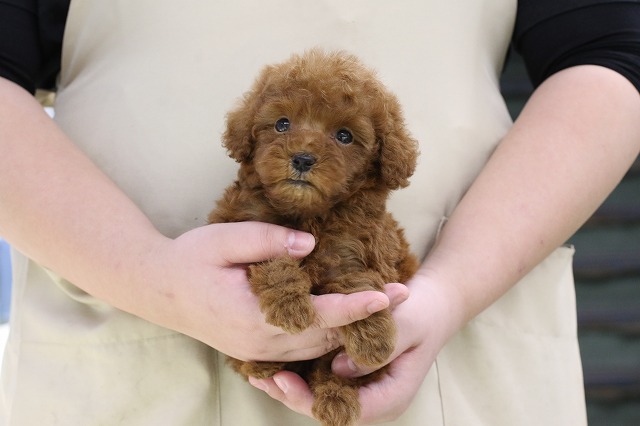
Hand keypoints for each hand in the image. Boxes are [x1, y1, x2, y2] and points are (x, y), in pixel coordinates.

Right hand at [137, 221, 409, 362]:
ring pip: (316, 349)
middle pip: (325, 339)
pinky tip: (344, 321)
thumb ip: (268, 241)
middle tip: (400, 295)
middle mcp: (262, 344)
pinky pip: (301, 350)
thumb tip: (312, 246)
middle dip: (364, 319)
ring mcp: (258, 351)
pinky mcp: (255, 349)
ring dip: (349, 330)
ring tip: (381, 307)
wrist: (157, 288)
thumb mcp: (224, 239)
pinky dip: (327, 337)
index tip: (388, 295)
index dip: (356, 306)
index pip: (319, 315)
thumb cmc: (190, 260)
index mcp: (256, 318)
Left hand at [247, 270, 456, 423]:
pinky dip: (300, 372)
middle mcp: (374, 399)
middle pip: (328, 410)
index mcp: (391, 397)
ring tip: (257, 372)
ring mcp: (363, 388)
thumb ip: (378, 348)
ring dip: (291, 386)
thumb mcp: (407, 324)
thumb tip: (339, 370)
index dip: (311, 401)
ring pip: (321, 397)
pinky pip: (323, 380)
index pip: (347, 412)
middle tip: (261, 377)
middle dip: (293, 396)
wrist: (434, 304)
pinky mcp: (354, 375)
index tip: (283, 381)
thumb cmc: (423, 313)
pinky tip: (275, 359)